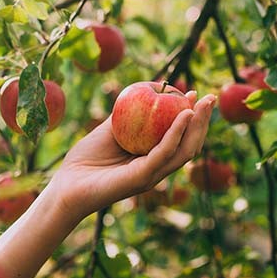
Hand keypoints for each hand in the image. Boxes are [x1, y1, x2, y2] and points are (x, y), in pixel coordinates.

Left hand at [49, 92, 215, 220]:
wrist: (66, 186)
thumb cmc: (85, 160)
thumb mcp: (109, 131)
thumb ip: (126, 115)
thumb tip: (142, 90)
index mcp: (152, 160)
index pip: (181, 139)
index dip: (192, 118)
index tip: (196, 94)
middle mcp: (157, 169)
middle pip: (189, 145)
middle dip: (203, 121)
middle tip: (210, 98)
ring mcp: (151, 175)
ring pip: (183, 151)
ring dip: (196, 126)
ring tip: (202, 104)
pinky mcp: (142, 178)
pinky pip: (163, 153)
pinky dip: (175, 134)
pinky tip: (182, 116)